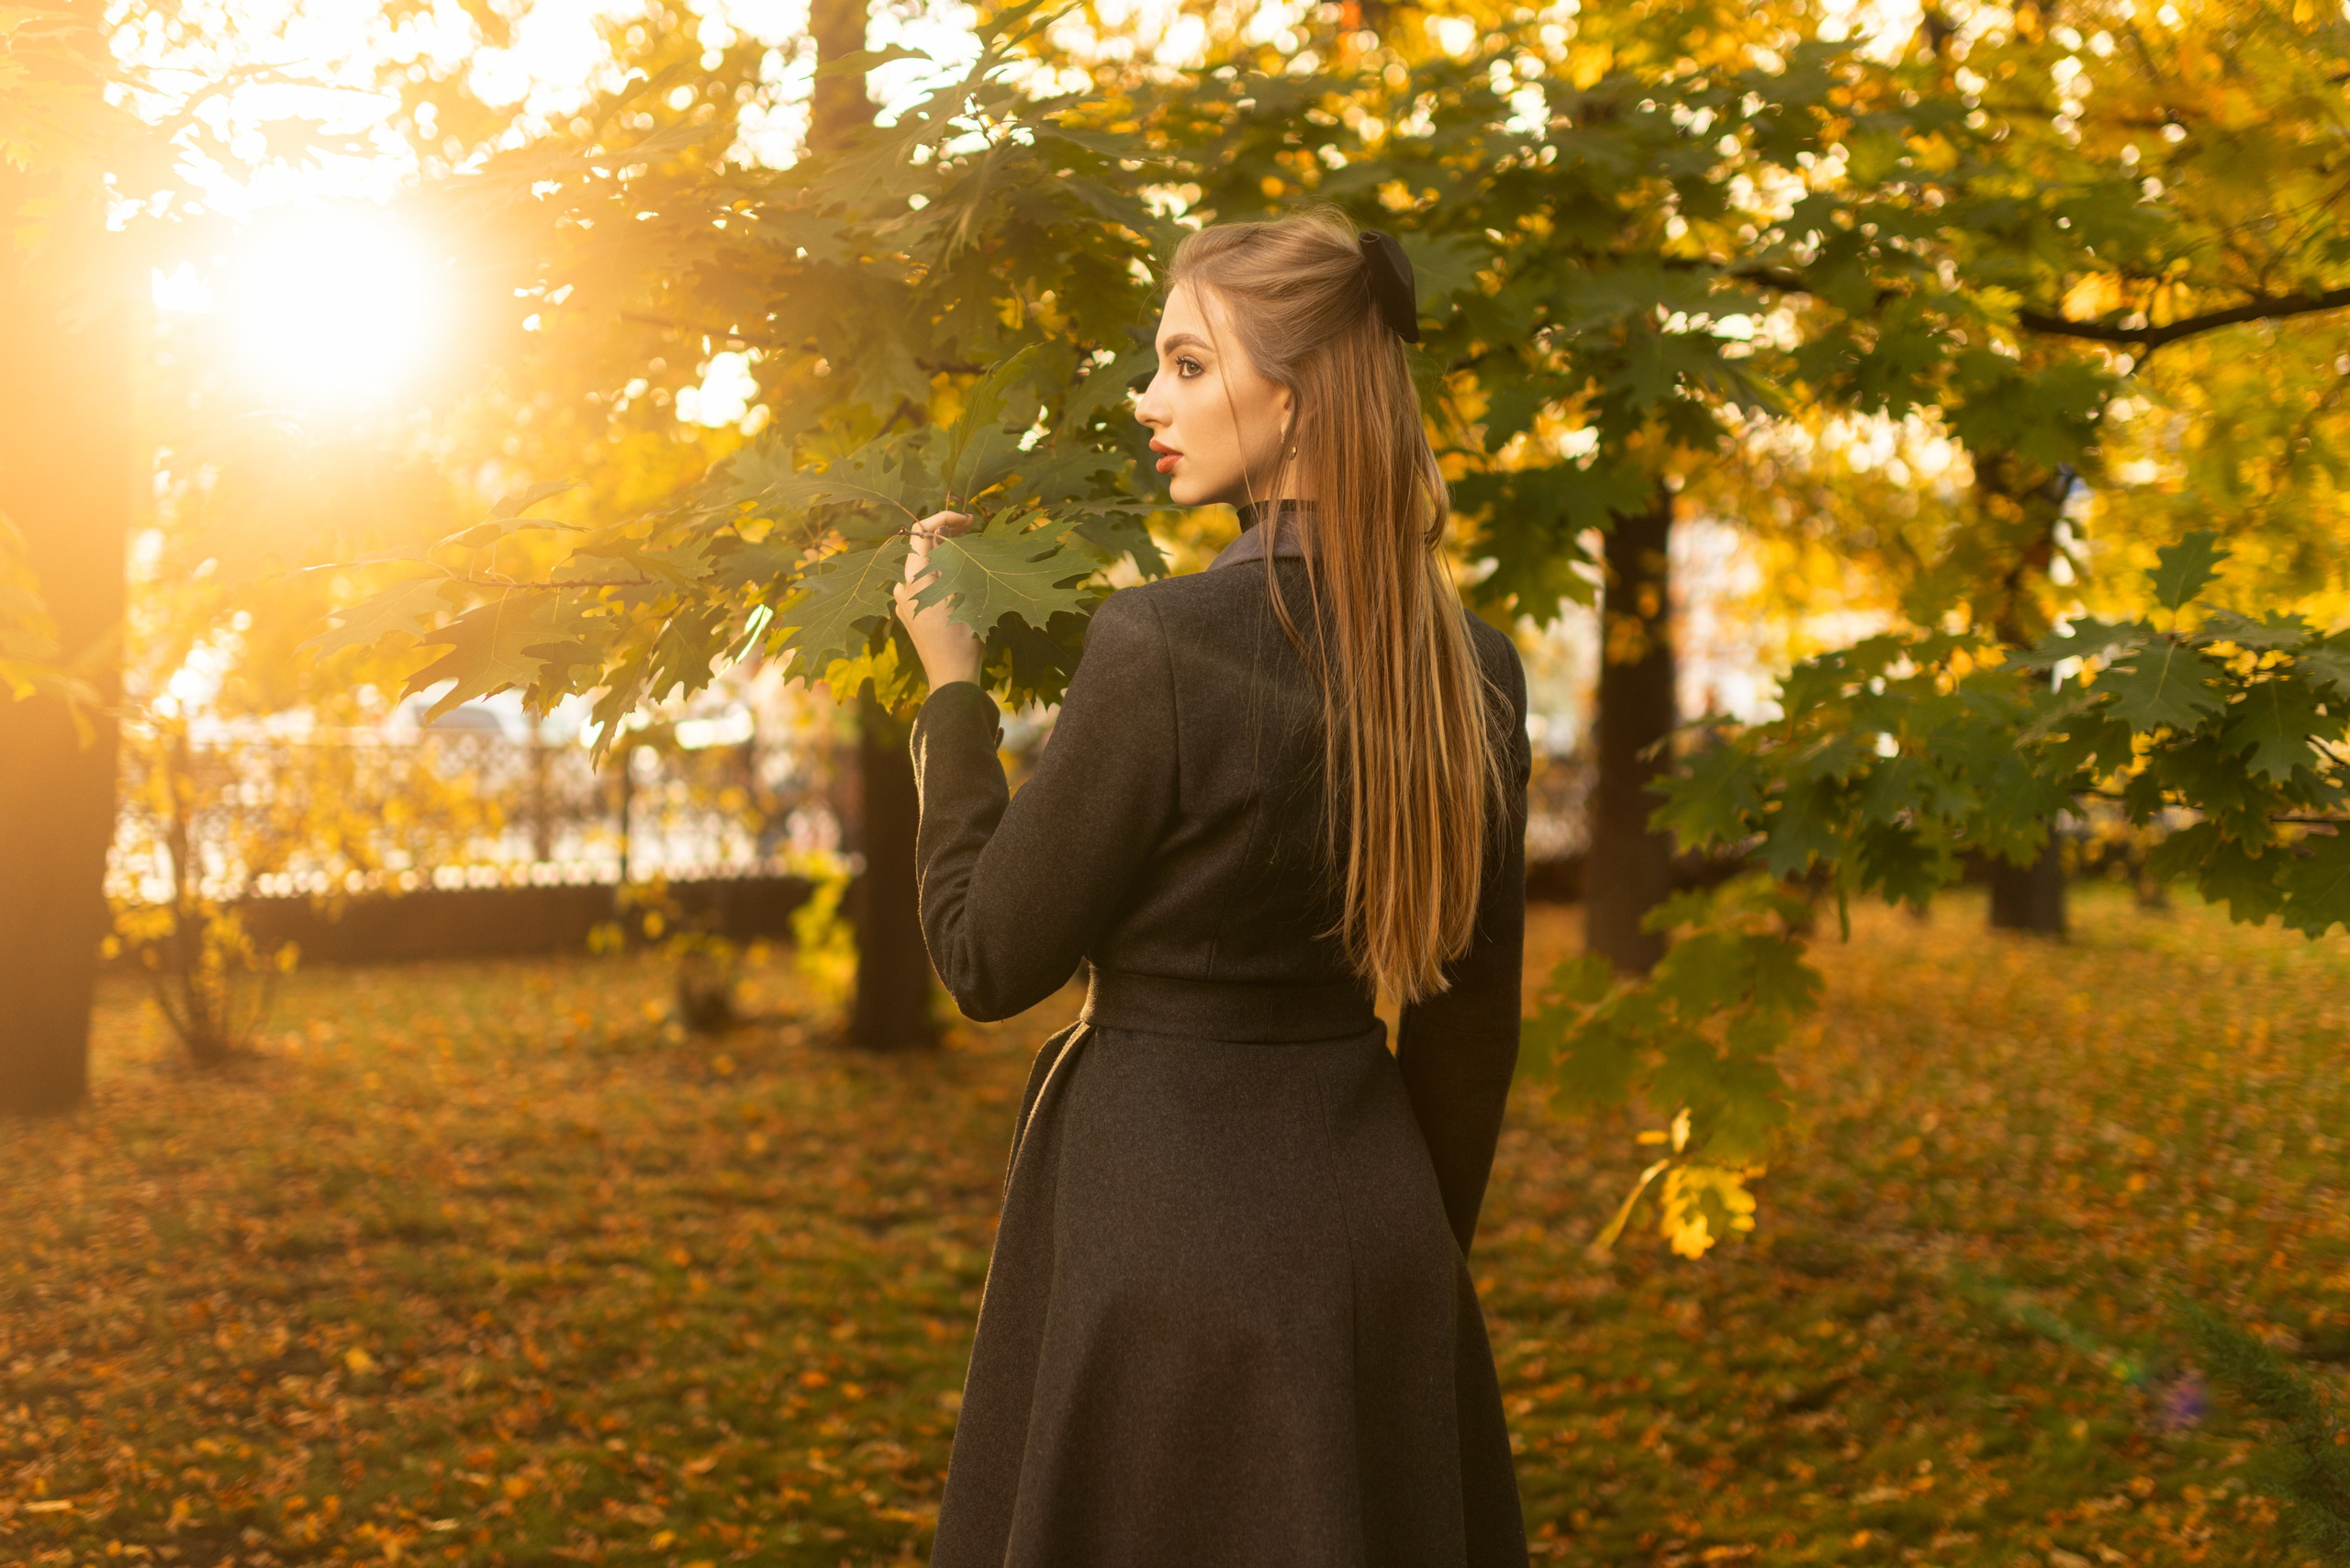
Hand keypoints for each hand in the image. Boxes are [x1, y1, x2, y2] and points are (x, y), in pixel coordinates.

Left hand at [893, 510, 984, 689]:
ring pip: (925, 565)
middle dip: (948, 534)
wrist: (951, 678)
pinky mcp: (911, 613)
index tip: (968, 519)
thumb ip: (950, 559)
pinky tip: (961, 577)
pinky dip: (941, 572)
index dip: (944, 518)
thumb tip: (943, 531)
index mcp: (913, 579)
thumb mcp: (963, 593)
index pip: (921, 531)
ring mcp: (905, 601)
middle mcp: (903, 587)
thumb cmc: (961, 639)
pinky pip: (924, 582)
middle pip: (922, 547)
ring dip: (946, 553)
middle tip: (974, 529)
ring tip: (972, 551)